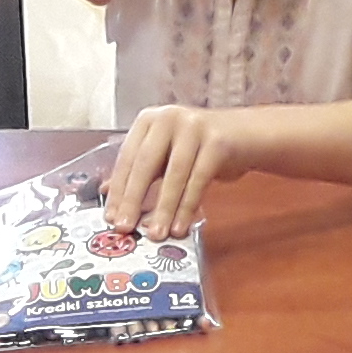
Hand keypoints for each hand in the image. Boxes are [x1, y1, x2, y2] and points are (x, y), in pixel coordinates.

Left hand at [101, 102, 261, 238]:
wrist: (246, 136)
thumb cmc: (199, 148)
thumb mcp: (165, 155)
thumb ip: (139, 171)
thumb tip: (105, 192)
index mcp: (149, 120)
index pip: (127, 158)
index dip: (118, 190)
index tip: (110, 217)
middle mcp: (168, 118)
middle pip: (145, 164)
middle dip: (133, 200)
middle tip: (124, 227)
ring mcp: (194, 127)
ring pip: (173, 174)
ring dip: (163, 208)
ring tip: (156, 234)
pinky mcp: (217, 141)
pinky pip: (198, 179)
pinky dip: (188, 206)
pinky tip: (180, 226)